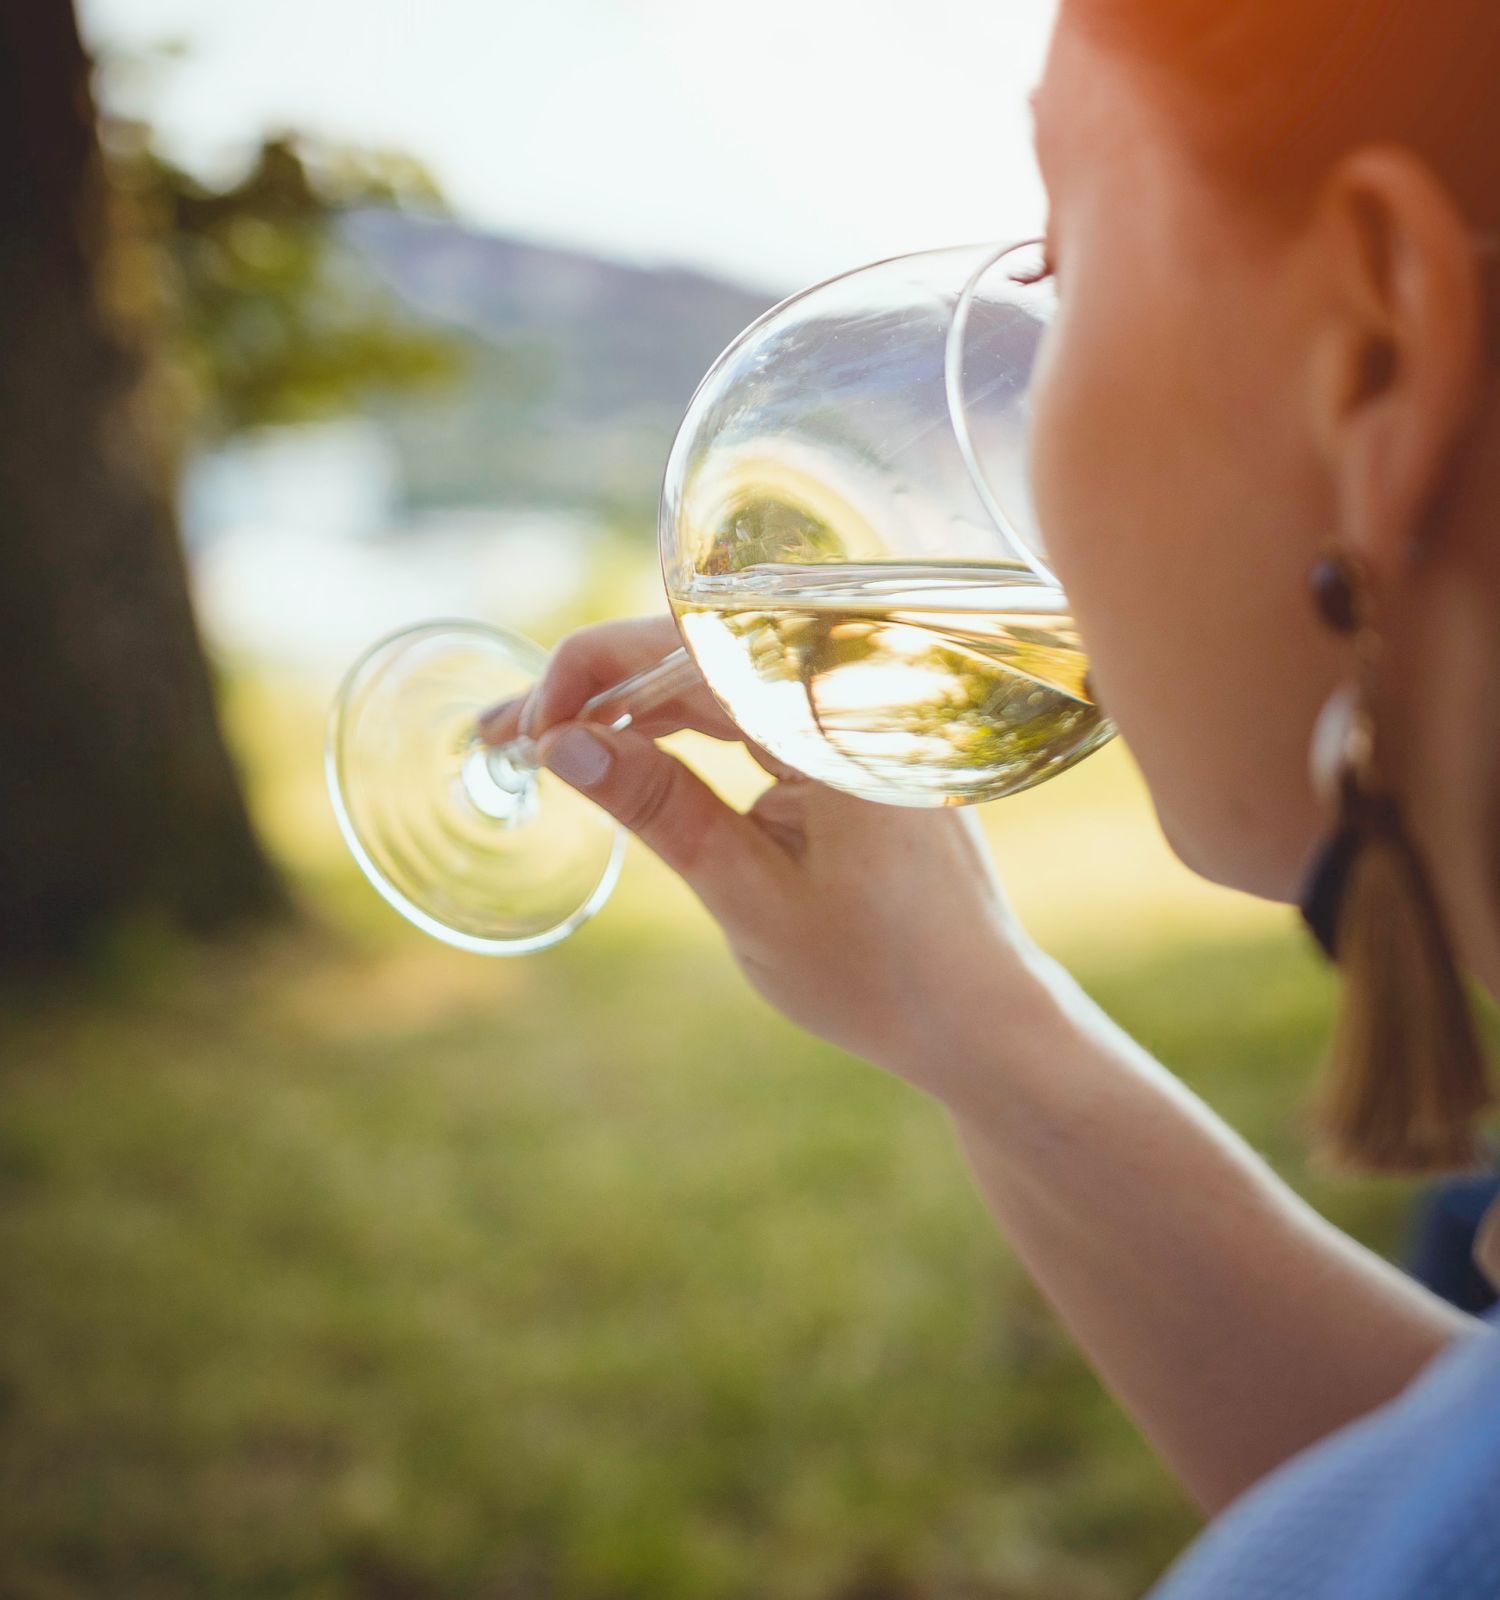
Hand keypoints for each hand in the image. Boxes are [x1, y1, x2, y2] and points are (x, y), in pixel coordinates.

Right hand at [480, 615, 1055, 1102]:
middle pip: (698, 651)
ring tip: (539, 742)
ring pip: (717, 677)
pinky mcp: (844, 742)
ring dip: (628, 706)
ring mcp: (851, 715)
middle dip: (593, 688)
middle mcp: (852, 692)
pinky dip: (680, 727)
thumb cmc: (879, 973)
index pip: (693, 645)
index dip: (595, 669)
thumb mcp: (750, 896)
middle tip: (502, 736)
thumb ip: (661, 810)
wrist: (977, 1016)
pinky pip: (748, 708)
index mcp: (838, 716)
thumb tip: (562, 743)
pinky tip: (619, 748)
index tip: (530, 726)